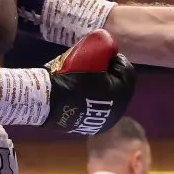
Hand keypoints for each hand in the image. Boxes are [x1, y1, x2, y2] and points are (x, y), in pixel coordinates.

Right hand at [0, 30, 135, 135]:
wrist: (47, 100)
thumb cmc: (70, 76)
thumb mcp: (88, 56)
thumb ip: (101, 50)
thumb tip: (108, 46)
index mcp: (122, 92)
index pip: (126, 70)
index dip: (115, 59)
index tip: (103, 53)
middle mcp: (118, 110)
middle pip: (119, 85)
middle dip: (110, 74)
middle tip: (94, 65)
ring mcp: (105, 121)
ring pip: (109, 99)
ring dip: (103, 88)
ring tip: (86, 79)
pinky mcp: (92, 127)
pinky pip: (97, 109)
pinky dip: (94, 101)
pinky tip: (83, 94)